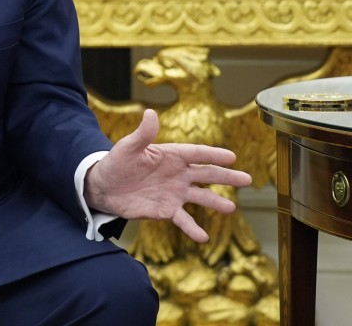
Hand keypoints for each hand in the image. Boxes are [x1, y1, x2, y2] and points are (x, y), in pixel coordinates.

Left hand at [84, 109, 252, 242]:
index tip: (232, 157)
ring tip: (231, 208)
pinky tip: (203, 238)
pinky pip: (183, 220)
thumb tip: (150, 113)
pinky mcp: (166, 210)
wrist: (103, 188)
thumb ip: (142, 134)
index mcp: (170, 155)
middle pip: (206, 174)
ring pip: (200, 197)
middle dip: (226, 176)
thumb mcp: (128, 147)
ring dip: (216, 202)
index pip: (196, 153)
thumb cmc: (115, 163)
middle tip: (247, 179)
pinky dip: (193, 229)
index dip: (213, 154)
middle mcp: (177, 174)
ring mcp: (174, 193)